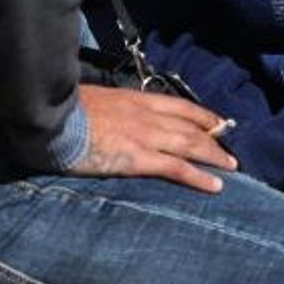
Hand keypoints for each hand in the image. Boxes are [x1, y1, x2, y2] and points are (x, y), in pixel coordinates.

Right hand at [70, 84, 238, 193]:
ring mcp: (144, 135)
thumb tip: (113, 115)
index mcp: (134, 98)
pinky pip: (176, 168)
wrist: (51, 118)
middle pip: (190, 125)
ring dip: (214, 155)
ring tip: (232, 166)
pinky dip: (198, 176)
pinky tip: (214, 185)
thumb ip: (111, 106)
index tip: (216, 121)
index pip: (178, 104)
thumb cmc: (64, 109)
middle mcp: (146, 114)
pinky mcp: (137, 158)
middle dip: (214, 136)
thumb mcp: (93, 99)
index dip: (200, 114)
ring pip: (190, 144)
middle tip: (230, 146)